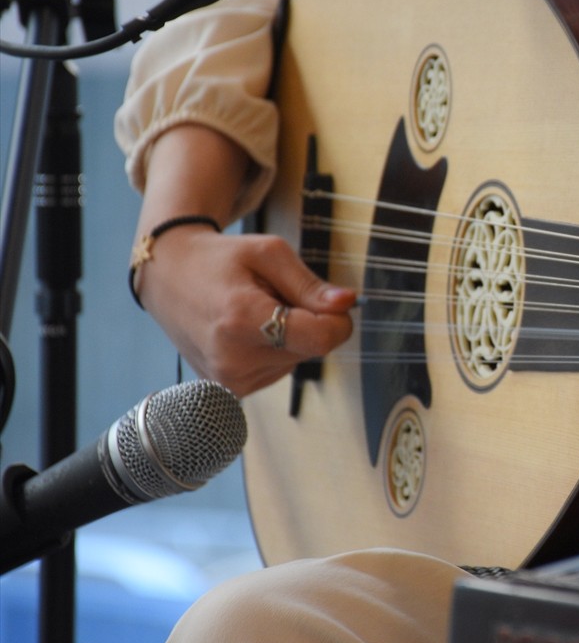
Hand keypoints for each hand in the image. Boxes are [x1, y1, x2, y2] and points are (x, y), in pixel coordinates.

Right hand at [137, 224, 356, 397]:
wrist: (168, 277)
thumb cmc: (220, 259)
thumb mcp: (268, 253)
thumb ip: (309, 284)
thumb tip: (347, 303)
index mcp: (241, 320)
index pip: (319, 339)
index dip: (338, 321)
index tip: (335, 303)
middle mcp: (232, 359)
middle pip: (310, 349)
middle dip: (308, 321)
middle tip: (275, 295)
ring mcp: (229, 380)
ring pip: (297, 360)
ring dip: (290, 335)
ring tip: (254, 310)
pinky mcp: (231, 389)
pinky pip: (279, 369)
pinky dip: (275, 348)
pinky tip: (248, 330)